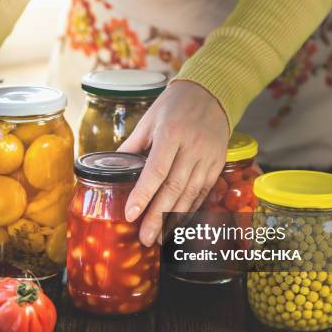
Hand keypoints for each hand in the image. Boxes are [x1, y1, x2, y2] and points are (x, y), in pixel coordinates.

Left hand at [118, 80, 229, 245]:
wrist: (211, 93)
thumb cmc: (175, 104)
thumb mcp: (149, 119)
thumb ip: (132, 146)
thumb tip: (113, 168)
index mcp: (171, 133)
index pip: (156, 170)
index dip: (143, 195)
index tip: (131, 215)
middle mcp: (192, 147)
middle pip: (174, 188)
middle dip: (158, 217)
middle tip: (145, 238)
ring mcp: (207, 157)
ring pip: (191, 194)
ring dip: (174, 220)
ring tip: (160, 238)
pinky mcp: (217, 165)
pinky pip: (203, 192)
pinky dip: (191, 210)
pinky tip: (178, 224)